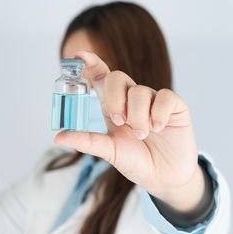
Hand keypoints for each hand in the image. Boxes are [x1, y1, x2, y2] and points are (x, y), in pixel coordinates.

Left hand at [54, 51, 204, 211]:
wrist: (163, 177)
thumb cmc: (135, 161)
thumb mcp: (108, 151)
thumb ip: (86, 141)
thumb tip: (58, 135)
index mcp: (112, 105)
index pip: (100, 77)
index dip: (90, 64)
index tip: (77, 56)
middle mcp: (131, 99)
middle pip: (117, 78)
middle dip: (114, 97)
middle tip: (118, 121)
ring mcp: (152, 100)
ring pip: (140, 91)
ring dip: (137, 116)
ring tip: (141, 135)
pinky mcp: (175, 106)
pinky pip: (165, 97)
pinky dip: (158, 113)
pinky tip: (158, 128)